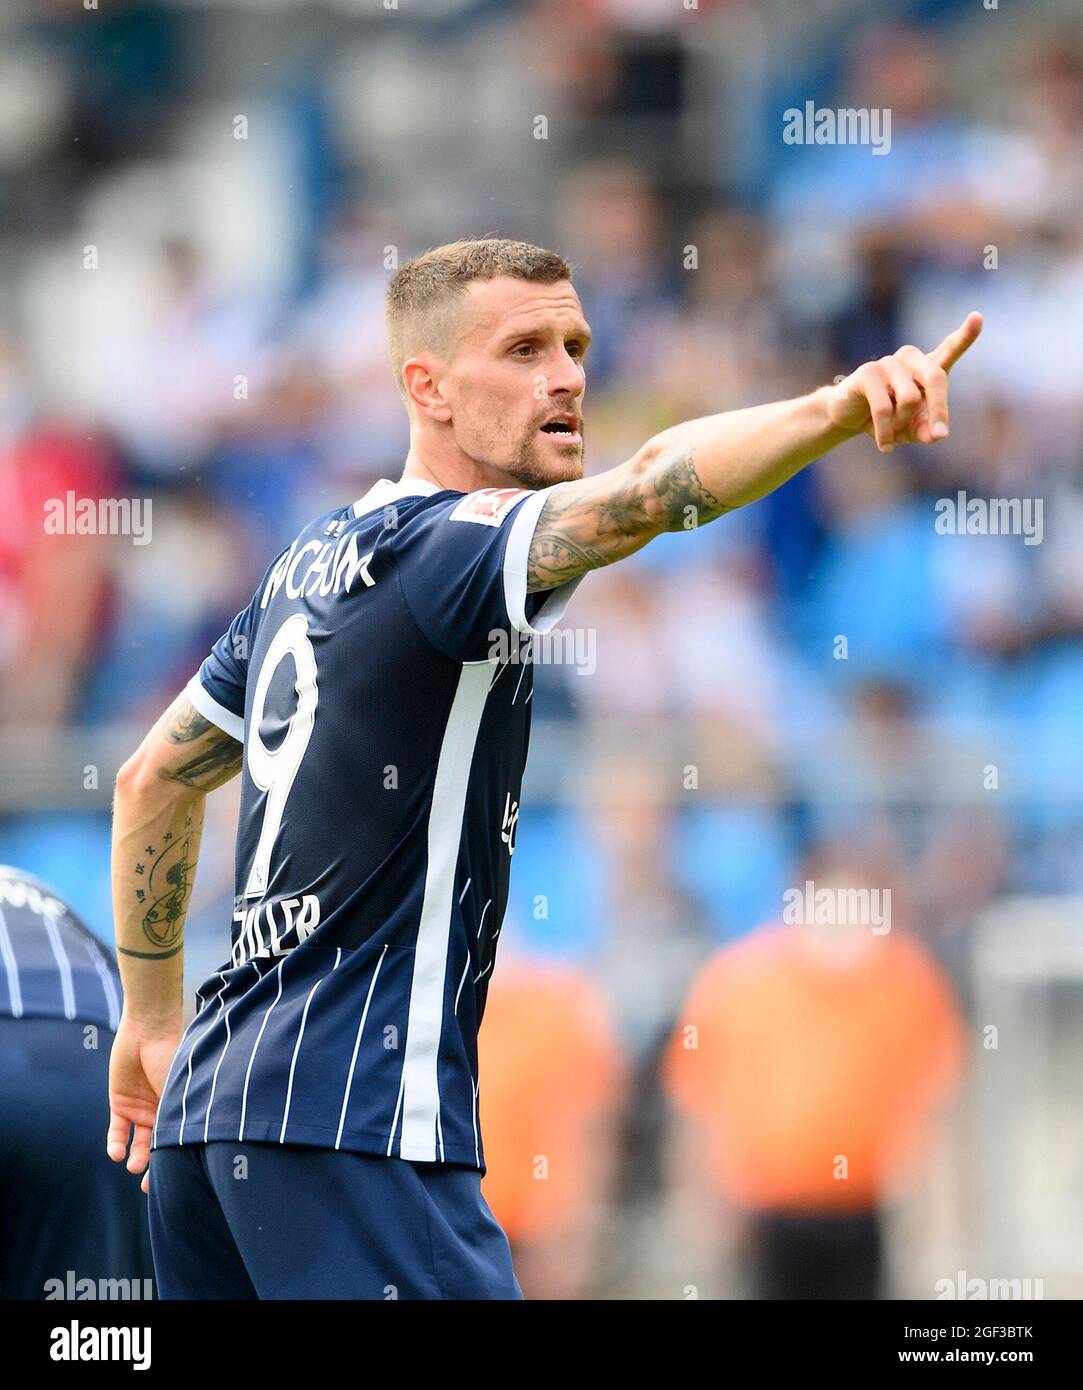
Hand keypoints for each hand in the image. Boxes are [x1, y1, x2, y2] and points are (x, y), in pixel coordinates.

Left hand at [107, 1017, 180, 1194]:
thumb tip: (186, 1150)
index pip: (178, 1139)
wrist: (149, 1029)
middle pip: (158, 1146)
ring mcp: (141, 1107)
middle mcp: (162, 1111)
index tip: (174, 1182)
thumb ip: (178, 1117)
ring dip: (136, 1157)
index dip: (175, 1161)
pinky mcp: (120, 1102)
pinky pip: (117, 1130)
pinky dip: (115, 1143)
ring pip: (138, 1142)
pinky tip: (116, 1152)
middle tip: (148, 1187)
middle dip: (154, 1167)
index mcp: (182, 1107)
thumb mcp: (180, 1090)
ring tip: (134, 1165)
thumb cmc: (173, 1056)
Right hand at [826, 311, 982, 451]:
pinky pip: (883, 408)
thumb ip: (927, 430)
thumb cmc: (887, 419)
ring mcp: (888, 363)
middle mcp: (910, 359)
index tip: (977, 318)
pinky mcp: (867, 373)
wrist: (848, 417)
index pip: (950, 348)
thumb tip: (937, 435)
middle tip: (938, 436)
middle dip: (940, 410)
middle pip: (936, 378)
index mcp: (926, 368)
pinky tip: (885, 446)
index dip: (965, 335)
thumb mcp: (912, 429)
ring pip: (910, 398)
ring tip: (894, 437)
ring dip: (903, 424)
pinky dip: (886, 432)